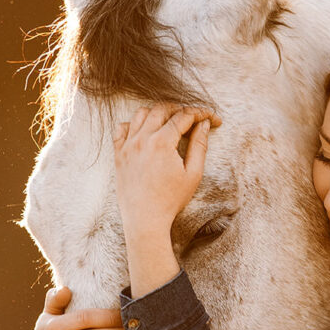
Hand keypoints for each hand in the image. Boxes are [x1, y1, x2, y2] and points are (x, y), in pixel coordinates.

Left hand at [114, 102, 219, 297]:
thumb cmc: (171, 200)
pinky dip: (134, 123)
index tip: (212, 117)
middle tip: (193, 117)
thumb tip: (204, 124)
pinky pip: (122, 128)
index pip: (184, 116)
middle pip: (162, 109)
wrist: (145, 220)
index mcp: (162, 142)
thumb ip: (200, 145)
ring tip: (170, 121)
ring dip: (157, 112)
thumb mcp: (193, 174)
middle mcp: (142, 138)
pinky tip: (145, 131)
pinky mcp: (118, 153)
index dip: (201, 113)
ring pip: (141, 113)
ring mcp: (127, 145)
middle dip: (181, 109)